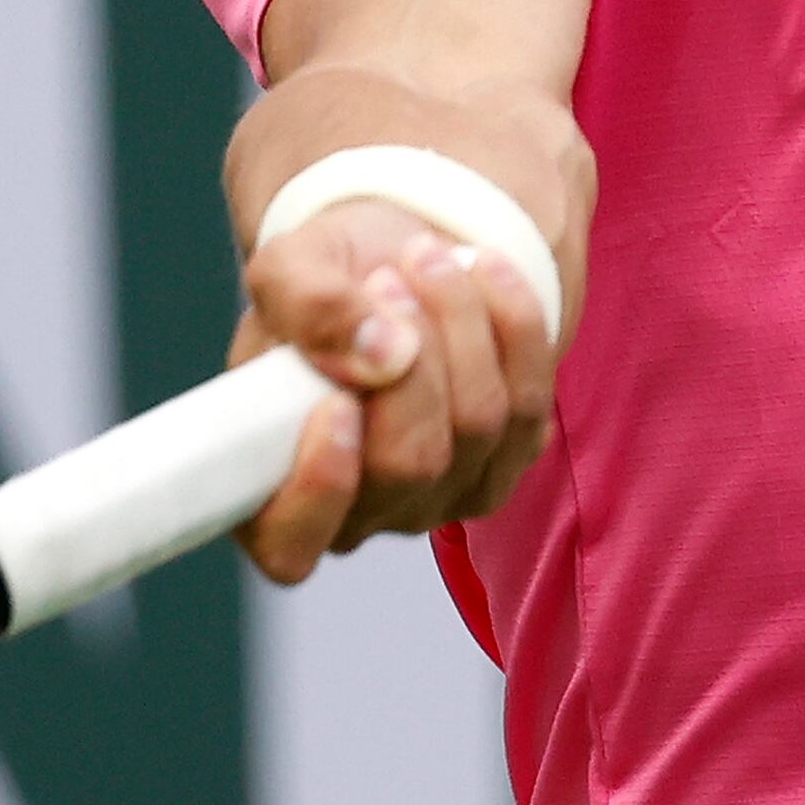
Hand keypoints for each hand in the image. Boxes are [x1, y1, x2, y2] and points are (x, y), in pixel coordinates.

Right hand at [226, 197, 558, 583]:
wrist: (392, 261)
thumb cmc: (323, 283)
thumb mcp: (288, 270)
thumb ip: (309, 307)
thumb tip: (380, 356)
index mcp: (274, 488)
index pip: (290, 547)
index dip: (318, 491)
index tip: (335, 404)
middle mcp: (361, 512)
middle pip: (410, 463)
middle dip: (413, 356)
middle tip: (386, 276)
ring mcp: (439, 498)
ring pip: (478, 424)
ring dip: (459, 321)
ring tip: (424, 257)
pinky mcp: (504, 464)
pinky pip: (530, 402)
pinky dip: (514, 324)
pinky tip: (483, 271)